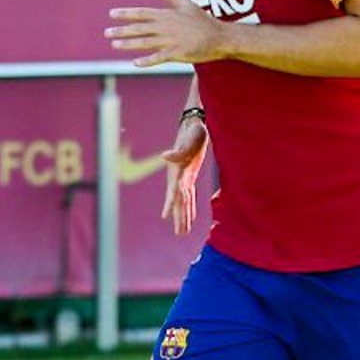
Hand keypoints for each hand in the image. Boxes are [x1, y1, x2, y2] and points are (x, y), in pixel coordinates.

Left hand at [107, 0, 223, 66]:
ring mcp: (171, 41)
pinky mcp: (177, 54)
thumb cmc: (203, 20)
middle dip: (122, 30)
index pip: (142, 13)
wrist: (219, 37)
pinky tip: (135, 63)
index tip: (112, 14)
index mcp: (167, 15)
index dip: (126, 14)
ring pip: (146, 42)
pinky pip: (159, 58)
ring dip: (129, 43)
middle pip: (140, 28)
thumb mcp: (187, 4)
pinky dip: (147, 61)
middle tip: (106, 32)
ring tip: (114, 45)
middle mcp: (166, 27)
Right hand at [160, 115, 208, 234]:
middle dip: (179, 217)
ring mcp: (184, 177)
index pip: (173, 191)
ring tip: (183, 232)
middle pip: (178, 201)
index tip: (165, 217)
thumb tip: (165, 156)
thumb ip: (177, 151)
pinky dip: (190, 206)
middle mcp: (178, 177)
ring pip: (183, 201)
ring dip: (184, 216)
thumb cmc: (192, 132)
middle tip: (180, 234)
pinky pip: (189, 195)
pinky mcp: (190, 175)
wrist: (194, 125)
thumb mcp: (188, 141)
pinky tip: (191, 216)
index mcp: (176, 171)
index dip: (170, 204)